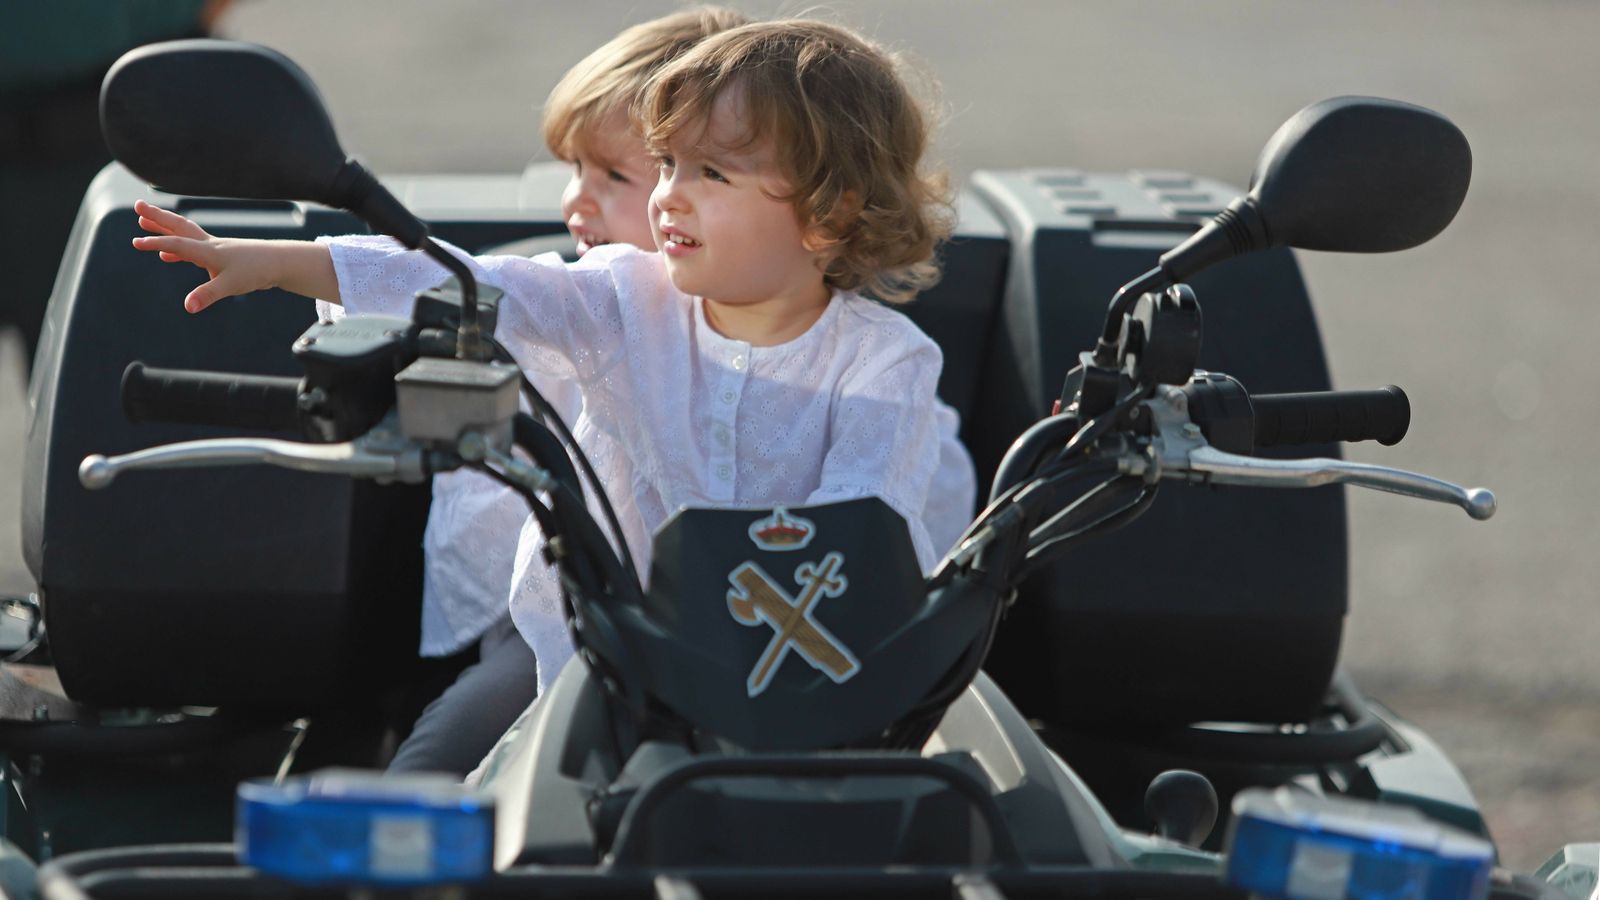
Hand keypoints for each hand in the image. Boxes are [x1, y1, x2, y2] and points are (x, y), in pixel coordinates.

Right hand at [131, 200, 285, 312]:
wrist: (279, 263)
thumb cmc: (256, 271)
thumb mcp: (230, 285)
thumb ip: (207, 295)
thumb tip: (188, 306)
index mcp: (208, 251)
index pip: (176, 244)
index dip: (155, 243)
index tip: (135, 242)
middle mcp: (209, 245)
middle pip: (178, 227)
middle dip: (157, 218)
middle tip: (137, 207)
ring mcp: (214, 249)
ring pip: (184, 235)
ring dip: (164, 229)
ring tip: (144, 224)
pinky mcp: (220, 256)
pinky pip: (192, 250)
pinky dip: (177, 251)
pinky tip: (167, 257)